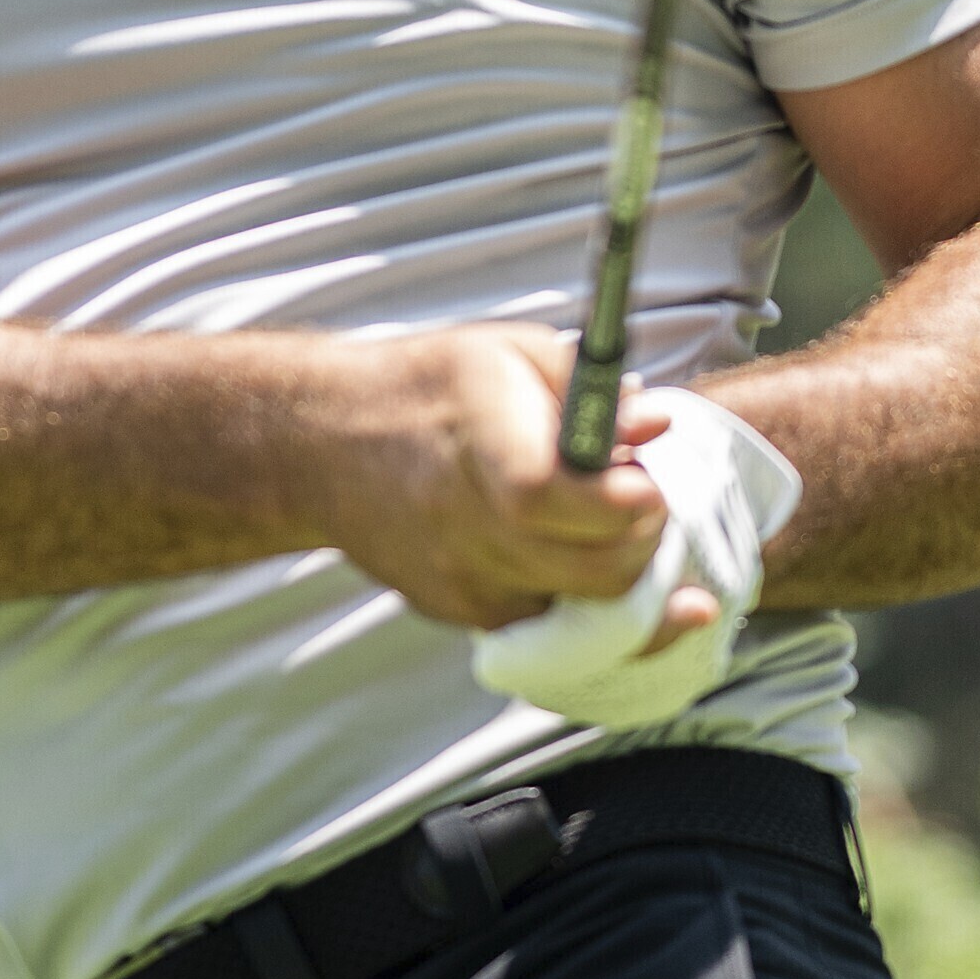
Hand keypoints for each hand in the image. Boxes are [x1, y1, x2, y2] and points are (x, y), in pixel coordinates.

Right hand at [309, 324, 719, 644]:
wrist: (325, 446)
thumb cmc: (428, 387)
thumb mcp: (507, 352)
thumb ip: (589, 387)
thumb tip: (654, 426)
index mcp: (488, 453)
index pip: (567, 502)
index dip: (629, 502)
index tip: (644, 482)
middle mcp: (474, 530)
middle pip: (600, 574)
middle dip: (644, 542)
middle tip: (637, 499)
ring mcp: (467, 584)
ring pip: (585, 615)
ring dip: (615, 573)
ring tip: (602, 521)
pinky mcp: (463, 614)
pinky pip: (548, 625)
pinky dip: (571, 594)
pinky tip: (558, 547)